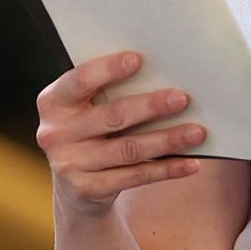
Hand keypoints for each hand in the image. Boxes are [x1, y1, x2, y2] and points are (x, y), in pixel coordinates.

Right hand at [35, 51, 202, 217]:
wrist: (75, 187)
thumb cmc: (91, 130)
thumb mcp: (87, 109)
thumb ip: (108, 92)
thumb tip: (163, 73)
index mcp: (53, 102)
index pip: (79, 81)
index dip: (108, 70)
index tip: (138, 59)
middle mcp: (55, 133)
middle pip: (112, 116)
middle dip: (150, 106)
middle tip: (182, 98)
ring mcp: (69, 164)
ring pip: (129, 149)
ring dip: (167, 140)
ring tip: (197, 132)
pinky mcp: (88, 190)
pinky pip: (136, 176)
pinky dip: (167, 169)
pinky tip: (191, 163)